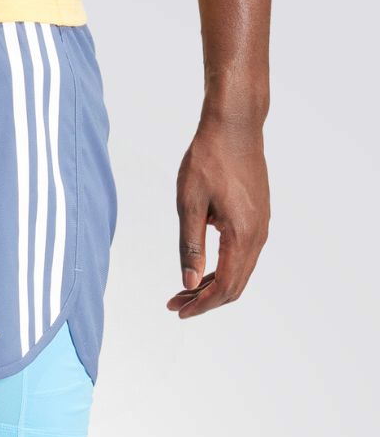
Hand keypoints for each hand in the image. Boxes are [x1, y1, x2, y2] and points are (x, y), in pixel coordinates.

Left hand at [167, 121, 269, 318]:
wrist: (235, 126)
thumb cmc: (209, 159)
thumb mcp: (189, 205)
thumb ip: (190, 247)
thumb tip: (189, 283)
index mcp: (242, 234)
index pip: (224, 286)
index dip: (200, 304)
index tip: (178, 311)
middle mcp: (258, 234)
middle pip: (235, 286)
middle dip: (205, 301)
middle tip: (175, 304)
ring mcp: (261, 226)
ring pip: (240, 272)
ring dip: (212, 286)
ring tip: (183, 290)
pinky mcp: (259, 217)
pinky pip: (243, 256)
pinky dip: (223, 269)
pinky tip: (201, 268)